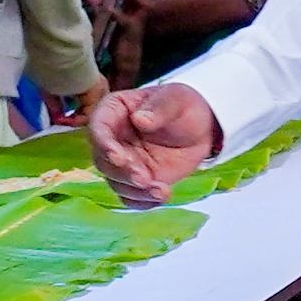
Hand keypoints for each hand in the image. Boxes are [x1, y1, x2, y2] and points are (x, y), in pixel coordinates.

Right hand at [87, 82, 222, 205]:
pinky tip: (162, 196)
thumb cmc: (183, 106)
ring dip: (135, 191)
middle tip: (144, 179)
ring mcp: (123, 162)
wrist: (202, 129)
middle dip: (122, 173)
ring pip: (116, 182)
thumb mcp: (176, 99)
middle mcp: (112, 139)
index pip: (98, 127)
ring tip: (161, 190)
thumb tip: (140, 119)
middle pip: (103, 161)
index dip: (104, 144)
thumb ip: (159, 108)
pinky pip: (132, 197)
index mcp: (114, 112)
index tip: (118, 157)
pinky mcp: (136, 181)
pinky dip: (144, 201)